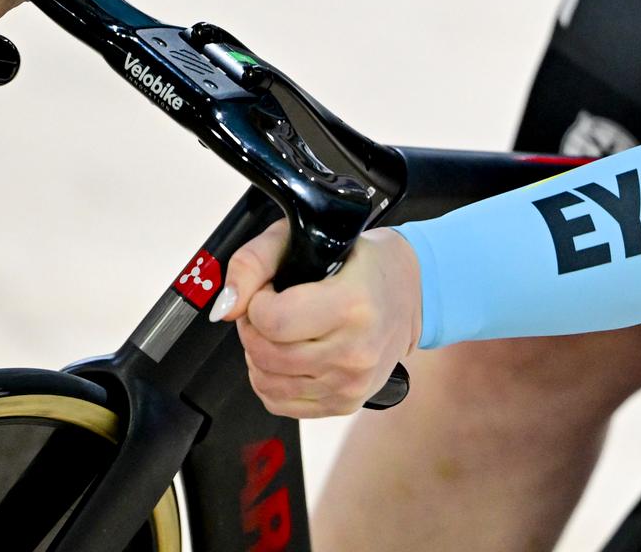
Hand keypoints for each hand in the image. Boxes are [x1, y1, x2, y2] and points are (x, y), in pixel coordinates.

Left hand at [216, 221, 422, 418]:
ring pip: (267, 381)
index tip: (270, 289)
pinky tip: (287, 354)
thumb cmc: (364, 262)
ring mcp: (350, 384)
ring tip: (279, 330)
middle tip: (269, 307)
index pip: (273, 320)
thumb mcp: (311, 236)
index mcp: (352, 305)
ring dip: (259, 354)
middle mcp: (355, 352)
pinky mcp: (344, 403)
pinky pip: (279, 403)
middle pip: (265, 353)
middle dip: (253, 327)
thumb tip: (227, 305)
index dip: (257, 302)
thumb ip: (255, 260)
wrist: (413, 293)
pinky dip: (271, 378)